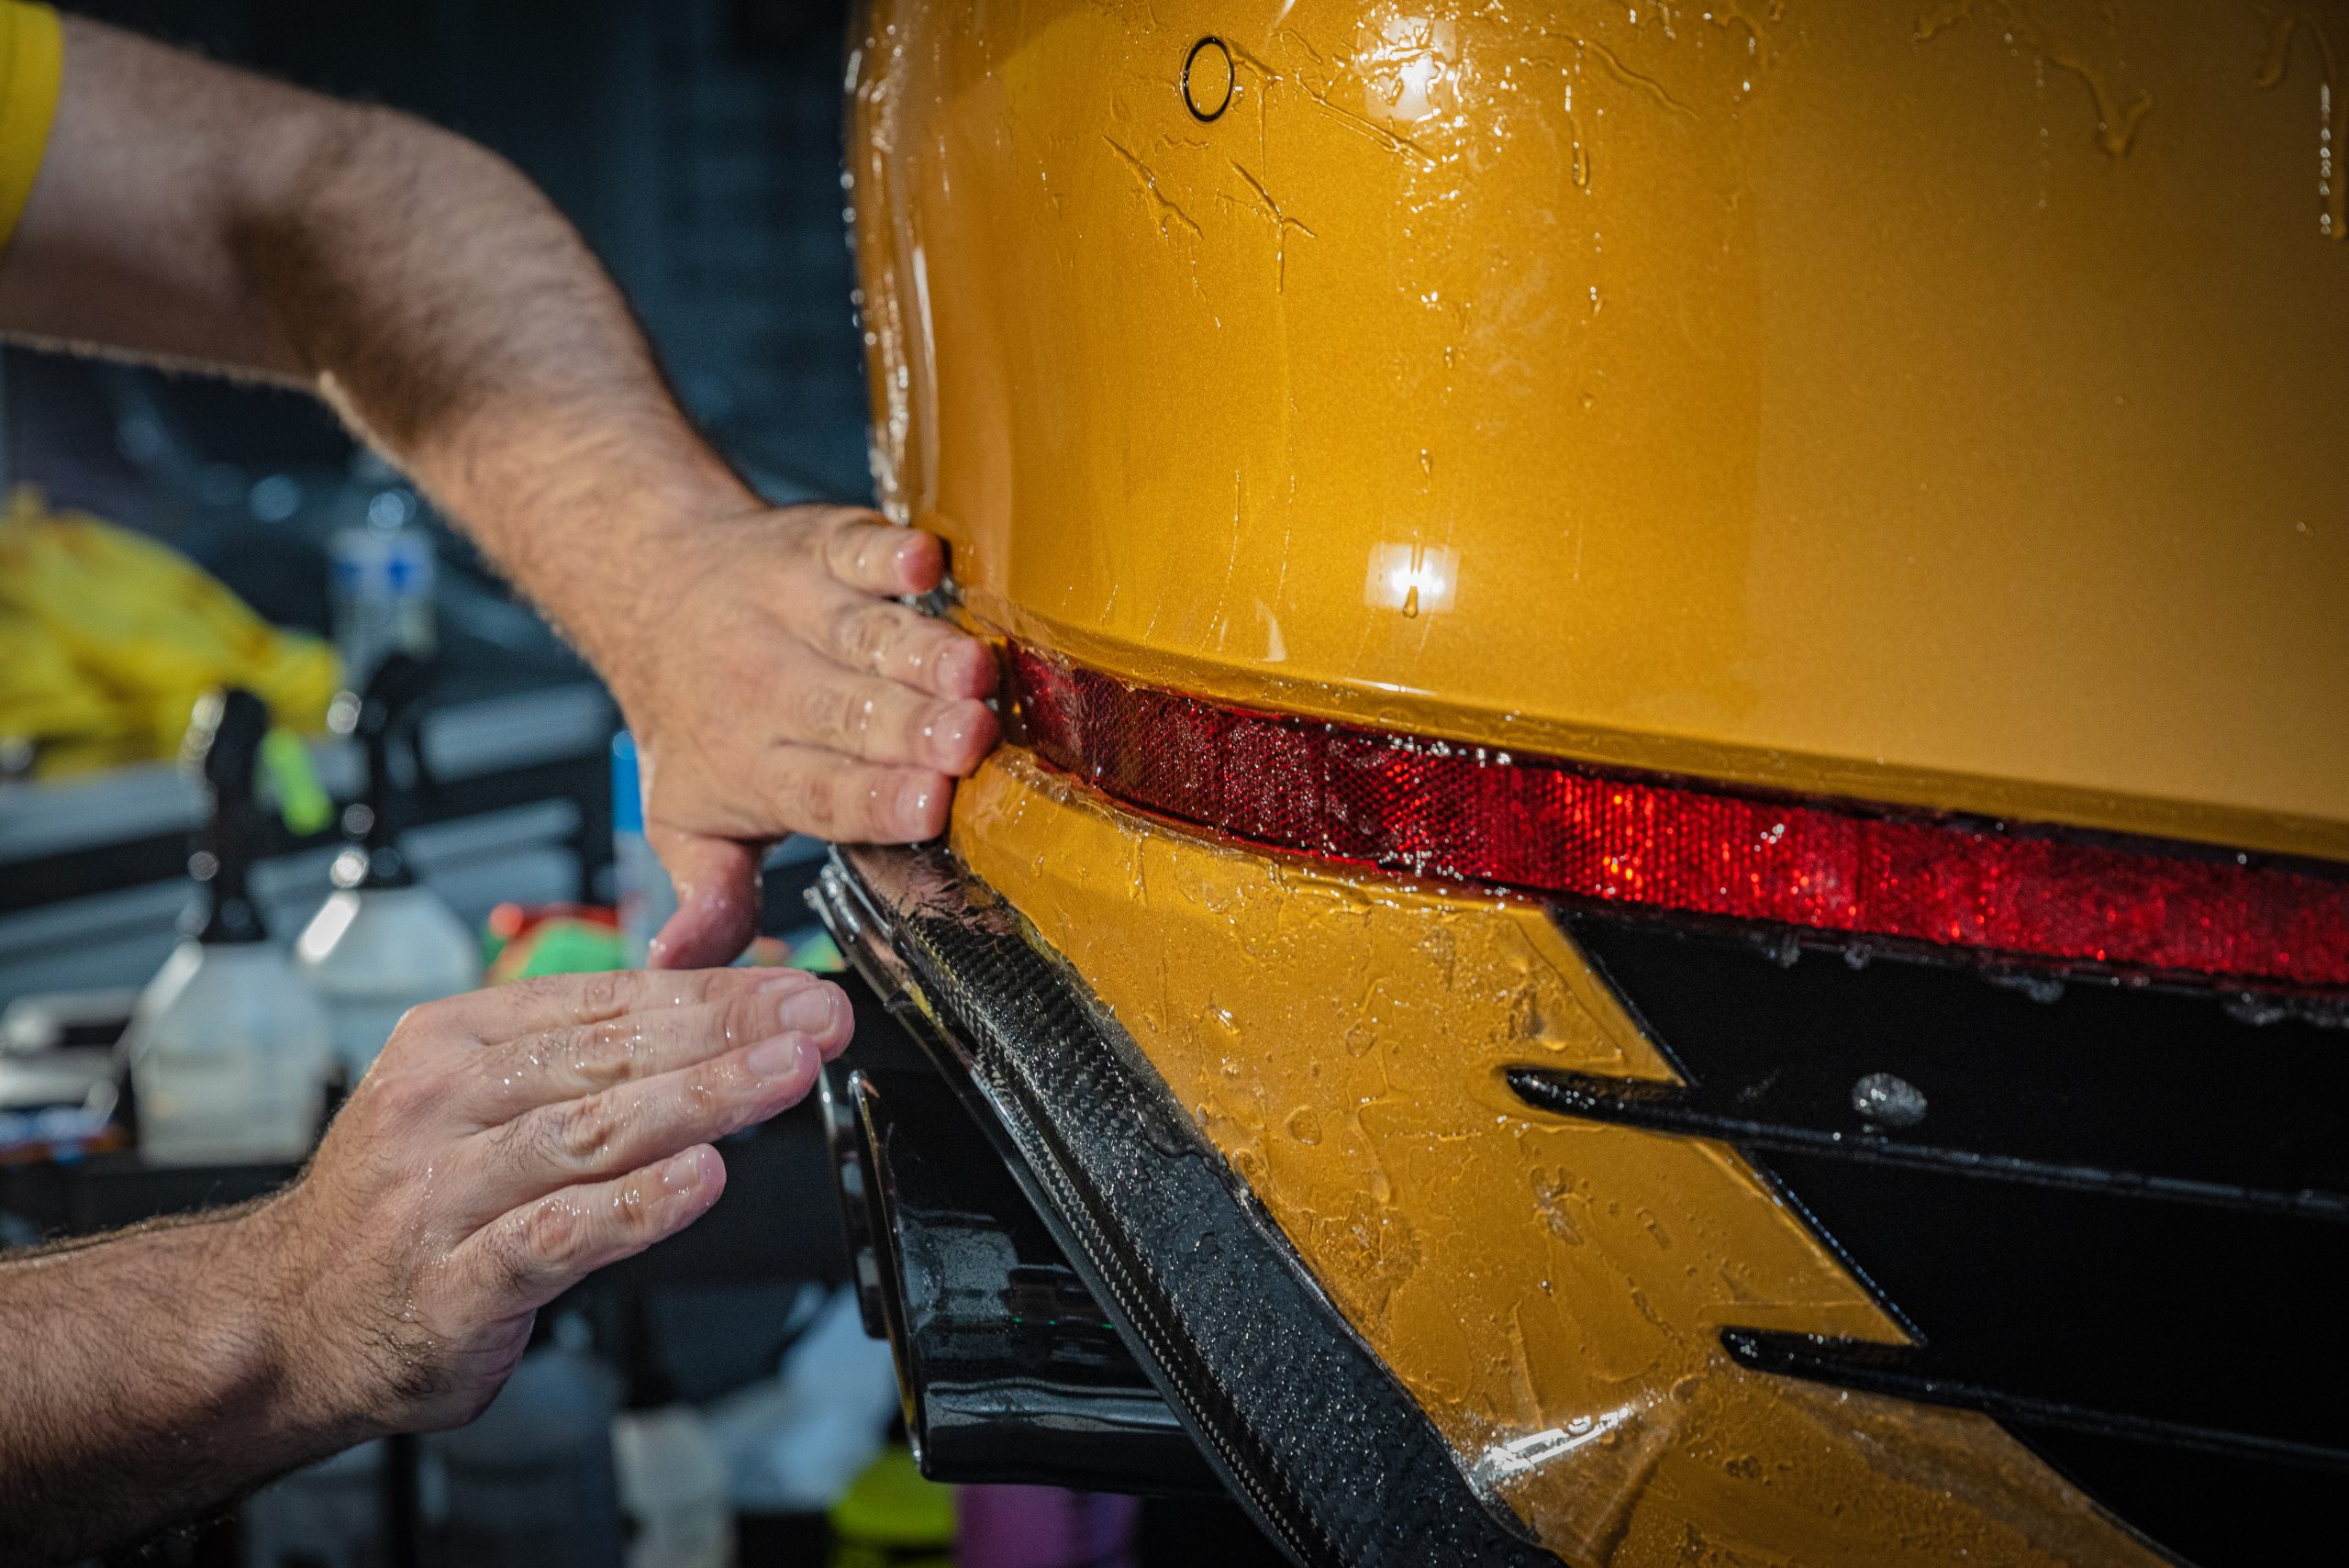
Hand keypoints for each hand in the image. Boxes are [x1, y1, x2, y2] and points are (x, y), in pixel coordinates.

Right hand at [259, 967, 851, 1434]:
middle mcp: (444, 1105)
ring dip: (697, 1099)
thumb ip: (581, 1063)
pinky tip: (698, 1181)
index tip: (796, 987)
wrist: (284, 1318)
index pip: (607, 1000)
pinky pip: (554, 1236)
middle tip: (814, 1018)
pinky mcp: (453, 1283)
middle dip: (726, 1030)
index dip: (714, 991)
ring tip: (781, 1077)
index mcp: (456, 1040)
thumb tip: (718, 1018)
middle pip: (607, 1054)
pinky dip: (633, 1207)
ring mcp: (444, 1194)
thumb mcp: (475, 1101)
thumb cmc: (404, 1205)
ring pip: (587, 1131)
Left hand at [606, 504, 997, 967]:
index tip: (928, 809)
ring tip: (972, 669)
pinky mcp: (821, 547)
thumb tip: (682, 966)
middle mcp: (775, 688)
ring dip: (921, 651)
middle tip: (967, 742)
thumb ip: (711, 897)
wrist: (647, 585)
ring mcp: (799, 613)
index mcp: (754, 766)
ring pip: (866, 637)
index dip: (875, 801)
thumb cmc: (692, 717)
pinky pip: (857, 547)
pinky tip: (923, 561)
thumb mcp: (683, 823)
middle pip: (852, 715)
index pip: (820, 792)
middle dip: (914, 729)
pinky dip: (888, 552)